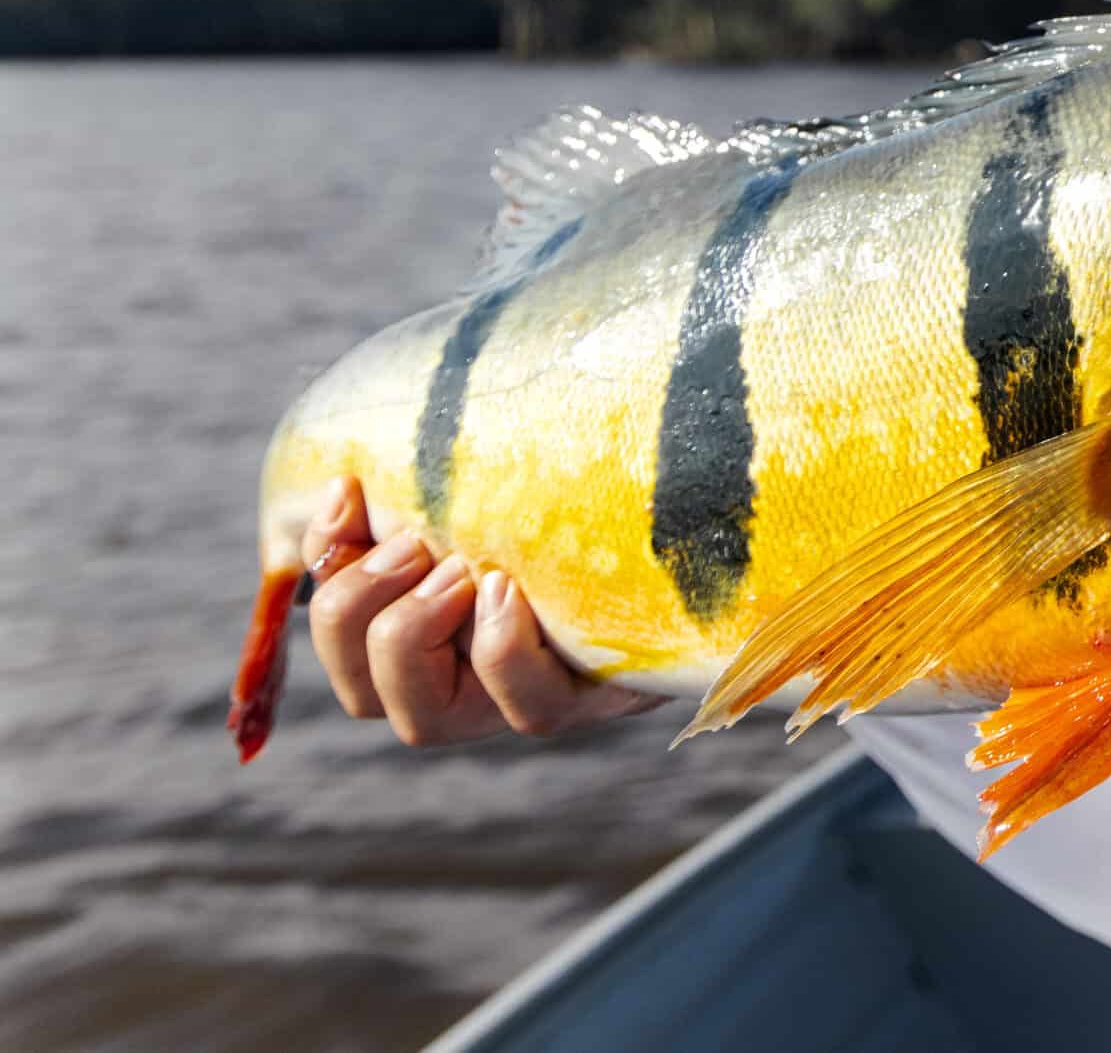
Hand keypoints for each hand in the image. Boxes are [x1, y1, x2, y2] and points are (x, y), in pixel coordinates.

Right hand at [302, 476, 663, 745]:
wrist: (696, 538)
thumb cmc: (581, 503)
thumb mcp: (490, 497)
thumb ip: (421, 495)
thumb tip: (345, 478)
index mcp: (426, 634)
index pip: (336, 637)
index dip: (325, 566)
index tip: (348, 489)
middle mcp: (464, 688)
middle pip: (363, 696)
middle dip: (359, 608)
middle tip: (415, 544)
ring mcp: (523, 701)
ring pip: (424, 721)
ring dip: (415, 633)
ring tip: (464, 570)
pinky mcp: (590, 700)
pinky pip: (528, 706)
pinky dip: (501, 647)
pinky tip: (511, 591)